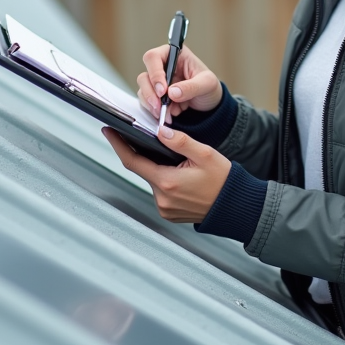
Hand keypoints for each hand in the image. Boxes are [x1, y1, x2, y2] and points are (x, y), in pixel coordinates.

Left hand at [101, 126, 230, 222]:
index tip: (109, 131)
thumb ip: (180, 141)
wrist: (235, 207)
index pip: (132, 161)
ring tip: (177, 161)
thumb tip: (160, 131)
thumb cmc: (223, 181)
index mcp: (168, 182)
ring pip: (152, 180)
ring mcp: (164, 208)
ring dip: (158, 168)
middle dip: (146, 154)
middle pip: (143, 169)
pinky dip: (165, 180)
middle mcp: (162, 198)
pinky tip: (180, 176)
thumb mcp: (205, 154)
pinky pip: (160, 191)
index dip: (118, 144)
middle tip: (156, 141)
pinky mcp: (169, 213)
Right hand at [137, 45, 222, 120]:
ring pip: (143, 91)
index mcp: (174, 54)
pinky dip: (156, 111)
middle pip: (144, 76)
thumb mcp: (207, 84)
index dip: (155, 74)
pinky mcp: (155, 95)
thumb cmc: (209, 87)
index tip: (163, 91)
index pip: (153, 58)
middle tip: (160, 107)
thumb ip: (191, 87)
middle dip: (150, 94)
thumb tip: (172, 92)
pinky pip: (147, 103)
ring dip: (152, 105)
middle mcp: (162, 66)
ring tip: (167, 114)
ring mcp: (157, 82)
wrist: (209, 103)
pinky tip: (170, 115)